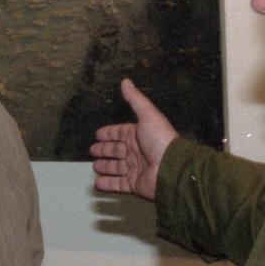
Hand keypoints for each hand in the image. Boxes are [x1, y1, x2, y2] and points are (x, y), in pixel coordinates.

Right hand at [90, 78, 178, 200]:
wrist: (171, 168)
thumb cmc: (161, 141)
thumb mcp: (148, 115)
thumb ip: (135, 99)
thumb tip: (126, 81)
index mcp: (138, 135)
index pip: (120, 133)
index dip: (109, 133)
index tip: (98, 135)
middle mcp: (136, 152)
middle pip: (116, 150)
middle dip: (104, 150)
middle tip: (93, 150)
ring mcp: (135, 169)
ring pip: (116, 167)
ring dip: (105, 166)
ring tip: (95, 166)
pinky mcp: (134, 184)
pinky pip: (118, 184)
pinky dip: (107, 184)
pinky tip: (98, 183)